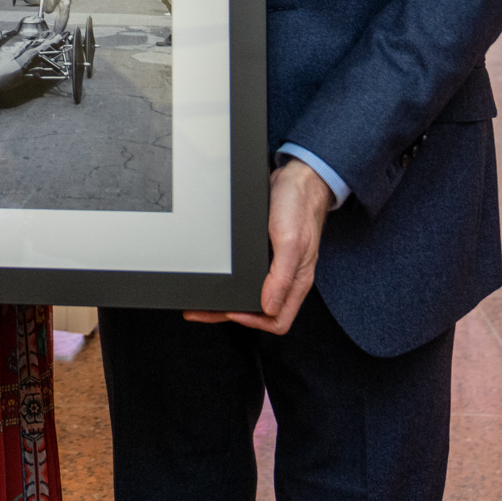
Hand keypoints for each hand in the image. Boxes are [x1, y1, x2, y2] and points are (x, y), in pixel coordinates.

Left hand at [183, 159, 329, 335]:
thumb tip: (269, 307)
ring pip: (251, 293)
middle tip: (202, 311)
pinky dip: (231, 280)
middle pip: (259, 311)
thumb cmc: (299, 206)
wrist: (297, 179)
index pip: (278, 320)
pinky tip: (217, 277)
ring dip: (227, 298)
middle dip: (229, 313)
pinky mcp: (264, 253)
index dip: (254, 322)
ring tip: (202, 300)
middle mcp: (285, 277)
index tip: (231, 312)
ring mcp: (274, 266)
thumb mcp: (291, 241)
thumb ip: (282, 277)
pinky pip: (248, 274)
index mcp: (296, 281)